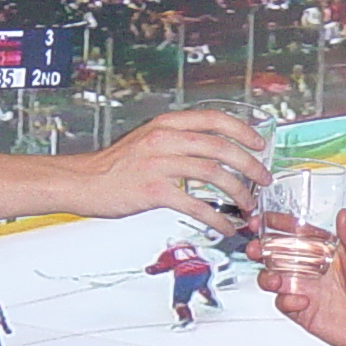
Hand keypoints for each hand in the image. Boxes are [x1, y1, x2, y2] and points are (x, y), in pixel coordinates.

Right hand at [68, 108, 271, 230]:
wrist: (82, 181)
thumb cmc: (114, 165)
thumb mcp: (148, 140)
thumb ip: (177, 140)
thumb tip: (211, 150)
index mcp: (167, 124)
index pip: (215, 119)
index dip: (243, 131)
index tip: (259, 144)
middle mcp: (165, 139)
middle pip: (221, 147)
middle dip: (250, 165)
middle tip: (264, 179)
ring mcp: (160, 164)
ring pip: (214, 174)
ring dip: (239, 193)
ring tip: (249, 206)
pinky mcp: (154, 191)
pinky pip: (196, 205)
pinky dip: (217, 218)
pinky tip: (226, 226)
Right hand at [255, 210, 345, 345]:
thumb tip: (344, 214)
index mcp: (325, 251)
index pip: (296, 233)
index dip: (277, 225)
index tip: (262, 220)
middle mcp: (312, 268)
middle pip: (277, 254)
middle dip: (262, 250)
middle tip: (255, 249)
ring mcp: (306, 288)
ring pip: (275, 277)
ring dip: (268, 276)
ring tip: (276, 280)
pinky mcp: (303, 310)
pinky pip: (283, 302)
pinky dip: (286, 301)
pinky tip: (300, 301)